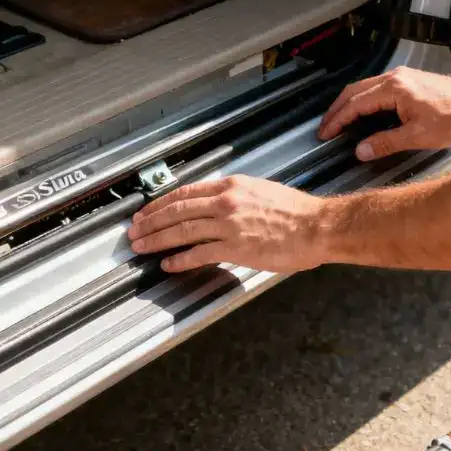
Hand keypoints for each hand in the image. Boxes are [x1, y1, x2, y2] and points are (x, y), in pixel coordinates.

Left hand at [127, 175, 328, 272]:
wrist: (317, 226)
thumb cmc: (296, 212)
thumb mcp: (260, 191)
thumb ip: (234, 196)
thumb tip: (213, 204)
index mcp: (231, 186)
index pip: (185, 192)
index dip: (161, 203)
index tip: (147, 211)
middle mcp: (226, 202)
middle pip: (176, 210)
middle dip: (150, 222)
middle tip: (134, 231)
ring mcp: (229, 225)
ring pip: (181, 231)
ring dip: (157, 240)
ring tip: (141, 247)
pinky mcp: (235, 248)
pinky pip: (199, 254)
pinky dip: (179, 260)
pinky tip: (168, 264)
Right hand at [318, 66, 450, 160]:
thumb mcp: (418, 136)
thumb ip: (385, 143)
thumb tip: (360, 151)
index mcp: (393, 89)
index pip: (355, 104)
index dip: (338, 120)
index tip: (325, 134)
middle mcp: (393, 77)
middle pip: (354, 91)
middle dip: (336, 110)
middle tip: (324, 128)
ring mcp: (400, 76)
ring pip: (363, 88)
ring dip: (347, 104)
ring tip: (336, 121)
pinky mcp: (406, 80)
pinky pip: (375, 88)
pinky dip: (361, 100)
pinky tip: (359, 112)